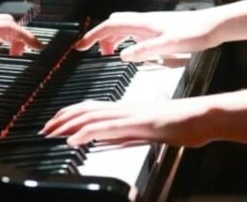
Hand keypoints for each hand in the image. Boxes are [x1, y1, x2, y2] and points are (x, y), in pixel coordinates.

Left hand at [40, 97, 209, 147]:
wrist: (201, 116)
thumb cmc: (183, 121)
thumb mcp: (155, 124)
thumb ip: (138, 127)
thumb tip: (126, 132)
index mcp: (128, 108)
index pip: (93, 107)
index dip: (72, 113)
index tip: (56, 122)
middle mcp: (125, 108)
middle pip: (86, 109)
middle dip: (62, 119)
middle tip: (44, 128)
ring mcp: (130, 115)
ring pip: (92, 116)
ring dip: (68, 125)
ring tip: (51, 133)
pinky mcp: (137, 125)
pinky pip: (106, 128)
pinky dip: (87, 132)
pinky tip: (75, 140)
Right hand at [76, 9, 219, 61]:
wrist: (213, 25)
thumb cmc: (194, 34)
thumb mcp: (169, 46)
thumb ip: (145, 50)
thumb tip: (122, 56)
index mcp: (143, 23)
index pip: (110, 26)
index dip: (92, 36)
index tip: (79, 47)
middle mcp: (145, 21)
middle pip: (113, 24)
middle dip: (99, 36)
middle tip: (92, 52)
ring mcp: (152, 23)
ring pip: (124, 26)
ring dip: (112, 38)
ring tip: (109, 54)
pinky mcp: (159, 28)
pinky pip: (134, 31)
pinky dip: (125, 39)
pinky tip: (132, 51)